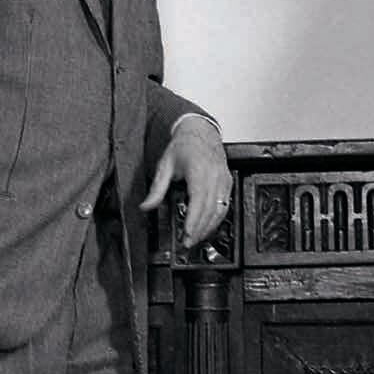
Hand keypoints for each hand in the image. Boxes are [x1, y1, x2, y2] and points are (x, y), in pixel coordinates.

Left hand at [143, 114, 232, 248]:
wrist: (201, 131)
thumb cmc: (184, 145)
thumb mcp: (164, 165)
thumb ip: (156, 189)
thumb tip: (145, 207)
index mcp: (199, 171)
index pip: (199, 200)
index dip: (194, 220)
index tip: (187, 234)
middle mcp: (215, 176)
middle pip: (210, 209)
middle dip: (200, 229)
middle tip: (188, 243)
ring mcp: (224, 179)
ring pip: (220, 210)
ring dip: (209, 227)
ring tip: (196, 238)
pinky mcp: (228, 182)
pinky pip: (225, 205)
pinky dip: (217, 218)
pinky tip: (207, 226)